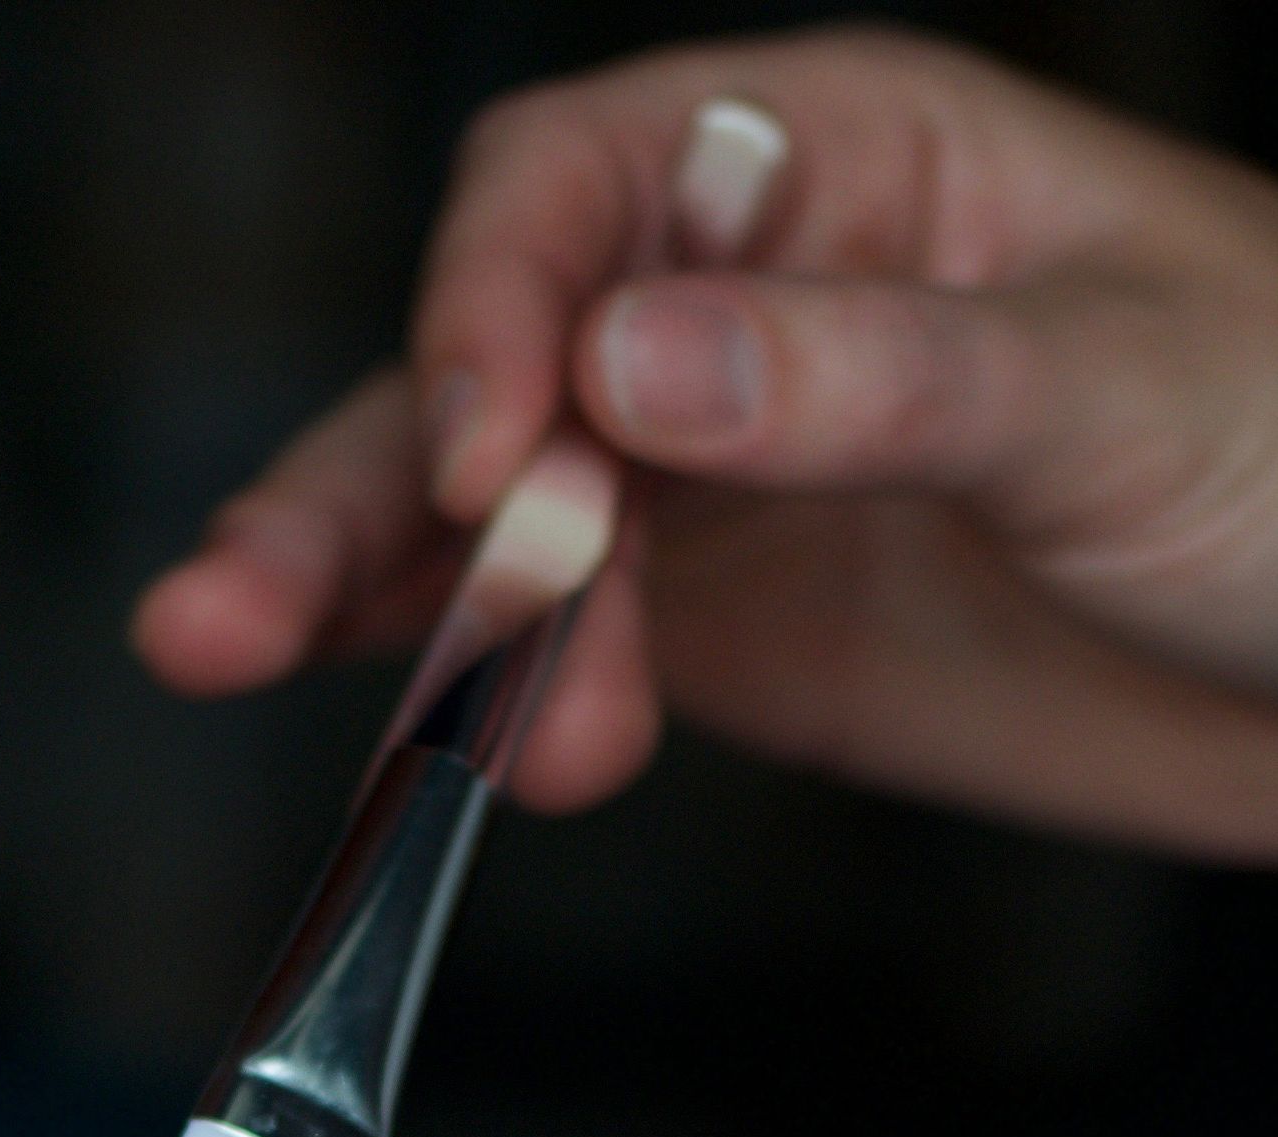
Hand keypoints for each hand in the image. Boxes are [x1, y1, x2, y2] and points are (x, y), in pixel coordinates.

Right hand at [133, 29, 1277, 858]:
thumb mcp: (1116, 394)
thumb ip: (869, 378)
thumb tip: (630, 360)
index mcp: (831, 166)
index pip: (574, 192)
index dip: (490, 316)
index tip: (489, 458)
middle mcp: (727, 307)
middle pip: (469, 371)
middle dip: (355, 492)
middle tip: (231, 616)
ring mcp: (699, 480)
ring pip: (465, 530)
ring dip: (373, 619)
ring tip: (305, 701)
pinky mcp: (699, 632)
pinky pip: (529, 654)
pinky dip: (459, 707)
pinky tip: (426, 759)